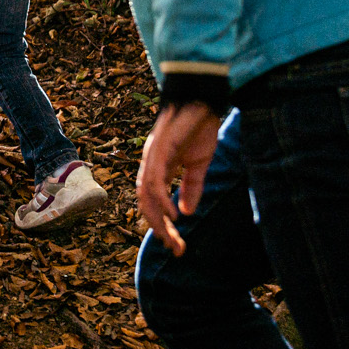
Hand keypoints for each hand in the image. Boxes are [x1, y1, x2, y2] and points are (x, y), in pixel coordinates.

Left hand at [135, 101, 221, 255]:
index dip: (163, 225)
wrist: (202, 100)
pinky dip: (161, 199)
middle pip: (146, 203)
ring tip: (170, 236)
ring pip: (146, 195)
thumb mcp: (198, 164)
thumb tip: (186, 213)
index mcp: (159, 168)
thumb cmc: (199, 127)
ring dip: (157, 219)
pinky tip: (171, 214)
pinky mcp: (159, 150)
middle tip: (175, 248)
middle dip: (159, 228)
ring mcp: (153, 157)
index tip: (177, 246)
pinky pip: (155, 180)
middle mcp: (151, 165)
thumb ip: (192, 187)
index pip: (154, 202)